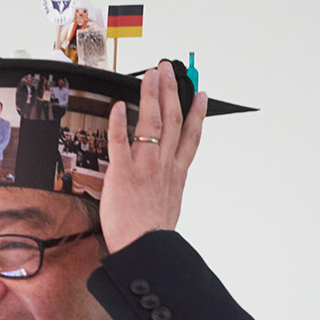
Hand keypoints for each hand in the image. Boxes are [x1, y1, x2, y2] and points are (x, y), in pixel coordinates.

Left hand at [101, 61, 206, 252]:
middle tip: (168, 70)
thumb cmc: (153, 235)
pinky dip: (119, 121)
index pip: (191, 136)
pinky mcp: (122, 172)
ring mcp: (144, 166)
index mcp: (176, 174)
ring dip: (151, 94)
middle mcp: (164, 165)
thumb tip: (166, 185)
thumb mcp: (170, 207)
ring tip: (151, 75)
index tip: (200, 95)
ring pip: (151, 122)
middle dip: (172, 90)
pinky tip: (119, 105)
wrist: (144, 249)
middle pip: (172, 119)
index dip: (197, 112)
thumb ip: (168, 188)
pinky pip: (120, 141)